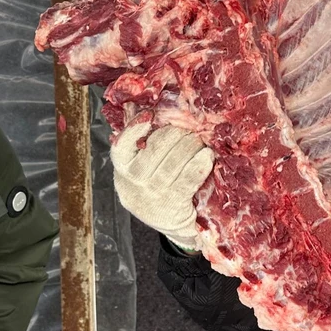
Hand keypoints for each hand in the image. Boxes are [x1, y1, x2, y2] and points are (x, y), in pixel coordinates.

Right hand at [110, 121, 213, 249]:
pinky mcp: (174, 205)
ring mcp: (153, 195)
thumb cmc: (154, 188)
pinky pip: (188, 180)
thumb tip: (133, 106)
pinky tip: (207, 156)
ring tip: (200, 140)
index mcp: (122, 169)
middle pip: (156, 149)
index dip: (135, 128)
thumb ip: (135, 140)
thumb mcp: (139, 167)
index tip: (150, 116)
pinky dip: (199, 165)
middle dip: (175, 134)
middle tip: (190, 128)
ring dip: (190, 147)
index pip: (122, 145)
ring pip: (173, 163)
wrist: (171, 224)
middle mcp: (134, 183)